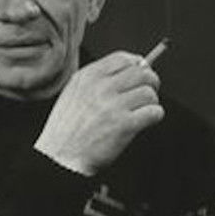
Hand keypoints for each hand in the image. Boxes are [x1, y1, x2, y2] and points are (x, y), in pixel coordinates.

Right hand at [35, 51, 163, 174]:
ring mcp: (114, 106)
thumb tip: (132, 68)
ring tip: (142, 111)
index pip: (122, 58)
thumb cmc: (67, 129)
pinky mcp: (125, 125)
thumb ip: (97, 80)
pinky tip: (145, 122)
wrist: (61, 157)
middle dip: (150, 83)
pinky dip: (154, 116)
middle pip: (142, 73)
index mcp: (88, 77)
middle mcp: (101, 88)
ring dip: (151, 103)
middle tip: (147, 93)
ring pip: (149, 93)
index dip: (137, 64)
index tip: (141, 72)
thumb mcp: (72, 94)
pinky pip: (154, 112)